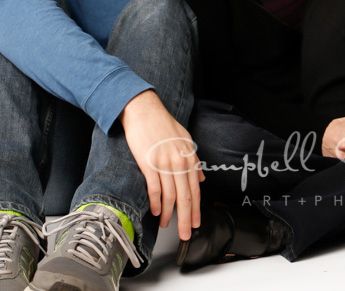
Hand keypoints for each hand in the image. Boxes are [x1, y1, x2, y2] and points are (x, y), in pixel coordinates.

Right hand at [119, 90, 202, 239]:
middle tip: (187, 234)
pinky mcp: (148, 164)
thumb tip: (201, 177)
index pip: (195, 189)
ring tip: (167, 225)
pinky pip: (155, 189)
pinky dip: (156, 203)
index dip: (196, 209)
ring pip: (170, 196)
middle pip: (185, 196)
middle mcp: (179, 162)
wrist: (144, 111)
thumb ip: (193, 160)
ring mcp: (164, 163)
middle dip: (186, 218)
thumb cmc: (163, 125)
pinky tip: (156, 212)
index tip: (196, 222)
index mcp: (189, 157)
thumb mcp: (185, 139)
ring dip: (169, 214)